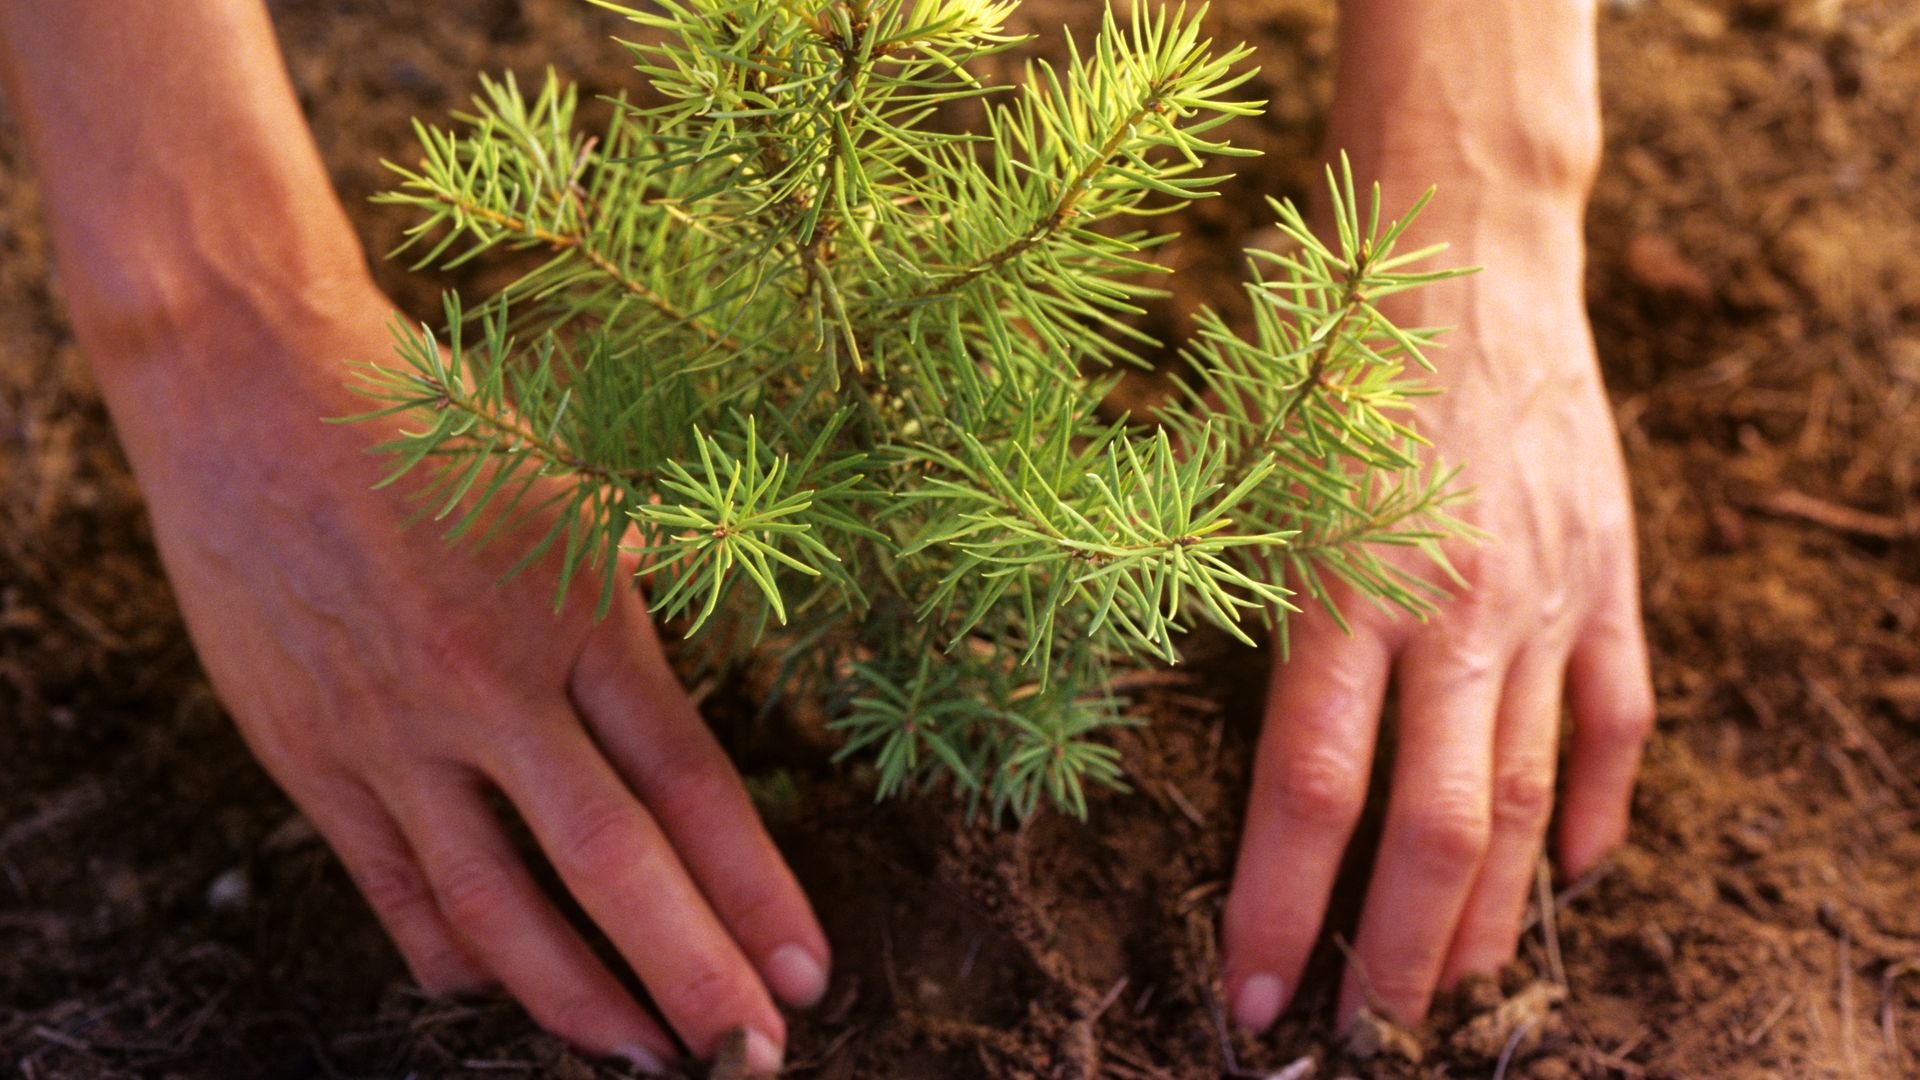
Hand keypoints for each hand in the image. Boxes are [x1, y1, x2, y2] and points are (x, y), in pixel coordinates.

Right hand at [96, 282, 823, 1073]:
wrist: (255, 381)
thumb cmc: (429, 424)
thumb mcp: (568, 489)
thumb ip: (625, 599)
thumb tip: (677, 690)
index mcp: (580, 611)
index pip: (692, 782)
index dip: (756, 886)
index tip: (806, 973)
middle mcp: (495, 683)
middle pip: (613, 862)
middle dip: (691, 973)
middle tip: (750, 1060)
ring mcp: (395, 728)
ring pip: (496, 901)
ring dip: (576, 997)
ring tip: (640, 1057)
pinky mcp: (308, 752)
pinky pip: (389, 883)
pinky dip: (449, 949)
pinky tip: (492, 993)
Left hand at [1220, 196, 1655, 1029]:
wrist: (1461, 244)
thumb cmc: (1325, 359)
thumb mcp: (1252, 483)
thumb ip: (1254, 623)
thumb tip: (1246, 769)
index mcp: (1343, 587)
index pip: (1308, 793)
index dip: (1279, 909)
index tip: (1253, 996)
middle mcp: (1452, 608)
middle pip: (1432, 829)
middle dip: (1393, 956)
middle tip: (1361, 1034)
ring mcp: (1546, 599)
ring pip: (1525, 801)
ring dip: (1484, 917)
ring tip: (1446, 993)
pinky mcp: (1608, 577)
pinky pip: (1614, 725)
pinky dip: (1593, 812)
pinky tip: (1569, 877)